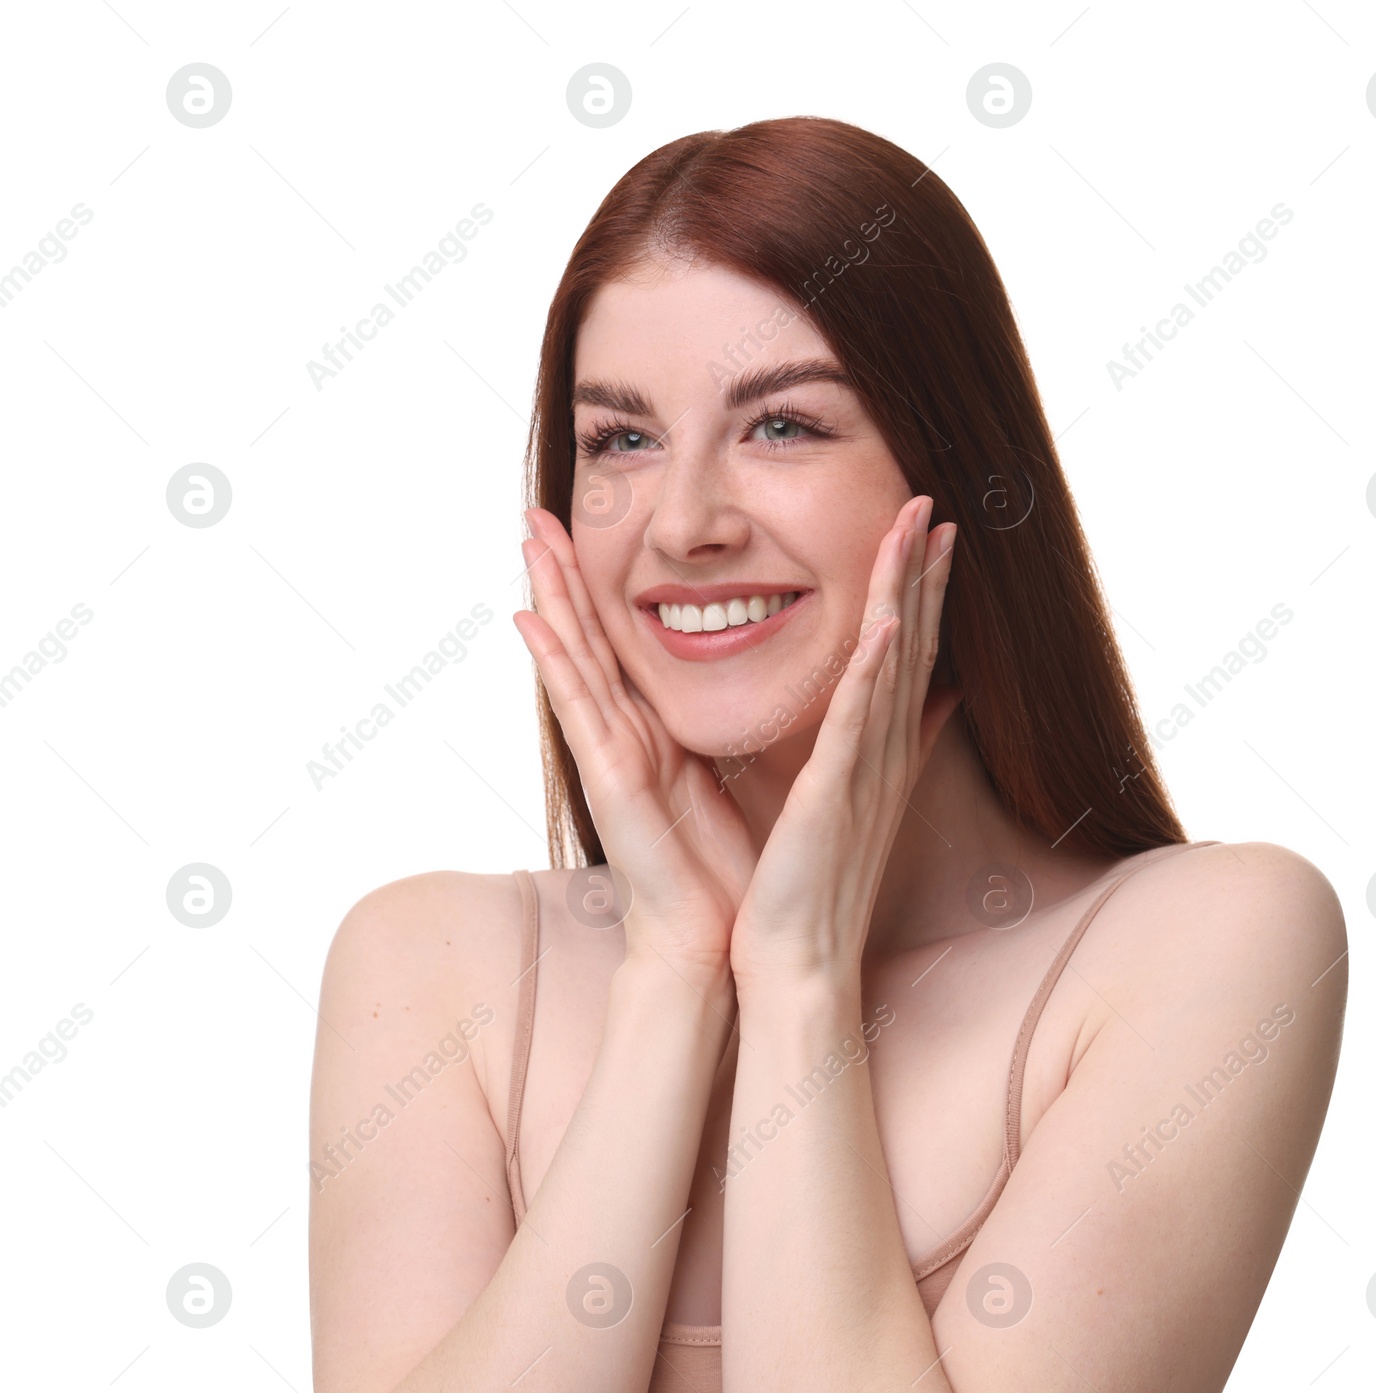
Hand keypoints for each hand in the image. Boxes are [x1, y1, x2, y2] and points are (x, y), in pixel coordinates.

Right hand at [513, 508, 756, 978]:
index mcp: (652, 730)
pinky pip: (578, 708)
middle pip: (588, 636)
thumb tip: (744, 690)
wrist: (713, 934)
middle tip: (537, 510)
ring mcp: (610, 753)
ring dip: (550, 595)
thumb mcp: (726, 775)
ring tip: (527, 537)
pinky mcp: (610, 779)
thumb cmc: (722, 866)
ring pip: (575, 657)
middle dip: (563, 572)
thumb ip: (716, 732)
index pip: (620, 643)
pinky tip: (528, 618)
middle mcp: (623, 733)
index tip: (588, 527)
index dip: (600, 586)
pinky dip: (553, 663)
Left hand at [727, 495, 960, 987]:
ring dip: (905, 596)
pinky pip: (855, 723)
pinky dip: (873, 672)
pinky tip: (888, 624)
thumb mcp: (854, 802)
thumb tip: (925, 704)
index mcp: (881, 750)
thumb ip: (885, 748)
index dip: (924, 590)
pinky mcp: (834, 794)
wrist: (796, 958)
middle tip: (934, 504)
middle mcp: (884, 752)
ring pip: (890, 667)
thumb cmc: (813, 884)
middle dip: (923, 572)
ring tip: (916, 531)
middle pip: (913, 645)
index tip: (934, 531)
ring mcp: (865, 771)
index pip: (910, 655)